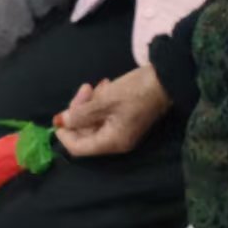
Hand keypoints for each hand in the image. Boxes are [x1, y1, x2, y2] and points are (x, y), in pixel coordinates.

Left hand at [54, 65, 170, 157]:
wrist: (167, 79)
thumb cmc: (136, 91)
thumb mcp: (104, 100)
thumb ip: (80, 114)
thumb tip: (61, 121)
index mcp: (112, 141)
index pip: (78, 148)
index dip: (65, 134)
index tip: (60, 115)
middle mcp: (117, 141)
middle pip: (86, 133)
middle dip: (79, 112)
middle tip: (84, 89)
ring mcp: (123, 131)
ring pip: (94, 123)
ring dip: (90, 104)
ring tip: (97, 86)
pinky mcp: (127, 120)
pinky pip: (105, 117)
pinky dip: (100, 104)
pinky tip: (105, 87)